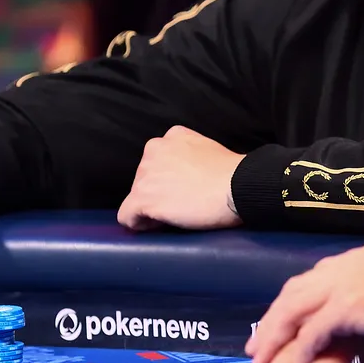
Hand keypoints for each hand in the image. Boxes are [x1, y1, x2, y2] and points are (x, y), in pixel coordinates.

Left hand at [117, 126, 241, 230]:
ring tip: (175, 215)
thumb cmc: (232, 174)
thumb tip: (186, 176)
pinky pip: (127, 216)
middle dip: (158, 193)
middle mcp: (154, 149)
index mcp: (172, 136)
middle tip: (181, 205)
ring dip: (151, 208)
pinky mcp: (143, 198)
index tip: (181, 191)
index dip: (167, 179)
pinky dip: (138, 223)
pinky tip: (156, 226)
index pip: (158, 161)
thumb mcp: (209, 149)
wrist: (236, 186)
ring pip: (136, 197)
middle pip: (144, 178)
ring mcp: (146, 174)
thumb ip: (190, 155)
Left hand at [247, 240, 363, 362]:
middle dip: (272, 322)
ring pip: (293, 313)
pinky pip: (313, 334)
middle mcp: (348, 266)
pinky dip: (301, 354)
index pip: (315, 279)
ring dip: (275, 340)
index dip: (293, 304)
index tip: (279, 325)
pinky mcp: (350, 305)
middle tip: (256, 351)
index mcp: (363, 259)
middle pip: (294, 293)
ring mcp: (346, 282)